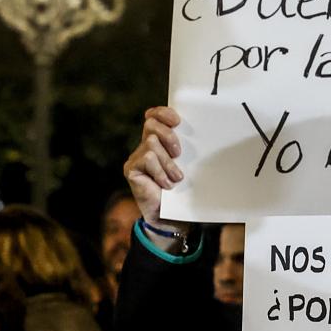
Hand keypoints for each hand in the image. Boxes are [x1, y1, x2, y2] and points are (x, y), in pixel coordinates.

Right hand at [122, 105, 184, 224]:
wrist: (169, 217)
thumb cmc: (180, 191)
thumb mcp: (185, 165)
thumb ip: (183, 149)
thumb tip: (200, 131)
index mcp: (158, 141)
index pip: (154, 116)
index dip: (163, 113)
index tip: (177, 121)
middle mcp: (144, 146)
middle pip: (151, 125)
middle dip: (168, 135)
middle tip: (179, 153)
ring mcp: (135, 157)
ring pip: (151, 144)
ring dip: (168, 162)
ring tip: (176, 178)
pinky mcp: (130, 169)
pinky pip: (147, 159)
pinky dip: (160, 172)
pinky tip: (166, 185)